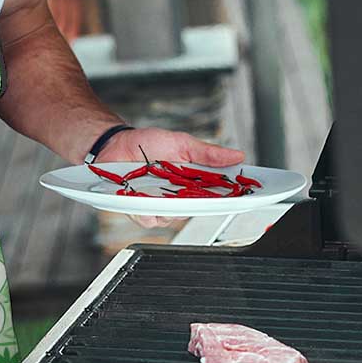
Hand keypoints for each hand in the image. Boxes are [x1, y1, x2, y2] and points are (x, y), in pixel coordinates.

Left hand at [98, 127, 245, 229]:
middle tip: (201, 193)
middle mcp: (178, 197)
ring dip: (170, 206)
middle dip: (201, 204)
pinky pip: (148, 219)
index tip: (246, 195)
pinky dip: (147, 211)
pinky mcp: (139, 210)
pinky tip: (144, 199)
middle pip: (197, 210)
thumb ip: (207, 153)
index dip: (232, 197)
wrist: (115, 144)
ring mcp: (158, 205)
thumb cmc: (147, 144)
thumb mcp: (181, 143)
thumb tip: (237, 155)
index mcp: (192, 182)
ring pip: (173, 218)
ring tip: (164, 191)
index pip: (217, 194)